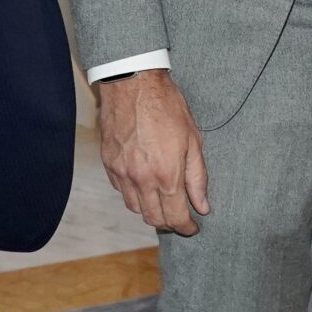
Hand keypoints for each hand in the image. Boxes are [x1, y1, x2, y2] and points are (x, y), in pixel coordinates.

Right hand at [96, 68, 209, 234]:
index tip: (193, 227)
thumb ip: (197, 177)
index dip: (186, 228)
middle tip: (180, 216)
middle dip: (169, 222)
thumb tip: (203, 206)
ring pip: (135, 208)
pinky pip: (121, 190)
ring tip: (162, 198)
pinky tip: (144, 181)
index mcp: (166, 175)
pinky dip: (133, 192)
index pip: (175, 217)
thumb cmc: (166, 106)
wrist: (133, 83)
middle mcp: (141, 179)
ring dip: (150, 209)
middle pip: (153, 218)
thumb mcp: (193, 140)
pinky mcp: (109, 164)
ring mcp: (122, 172)